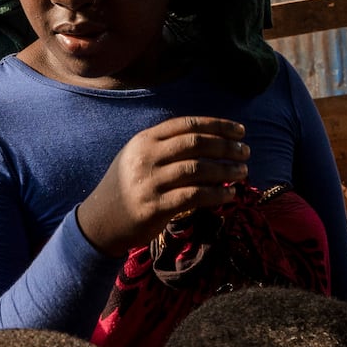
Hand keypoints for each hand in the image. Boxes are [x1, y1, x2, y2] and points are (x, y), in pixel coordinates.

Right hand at [76, 116, 249, 256]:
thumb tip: (213, 143)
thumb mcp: (139, 158)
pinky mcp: (155, 207)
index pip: (187, 124)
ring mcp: (149, 182)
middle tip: (245, 152)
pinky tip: (229, 195)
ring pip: (198, 169)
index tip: (239, 131)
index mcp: (145, 140)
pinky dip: (216, 194)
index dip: (217, 125)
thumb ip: (168, 147)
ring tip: (242, 172)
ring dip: (226, 170)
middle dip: (226, 146)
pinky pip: (194, 196)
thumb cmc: (127, 187)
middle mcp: (146, 157)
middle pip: (195, 143)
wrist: (100, 221)